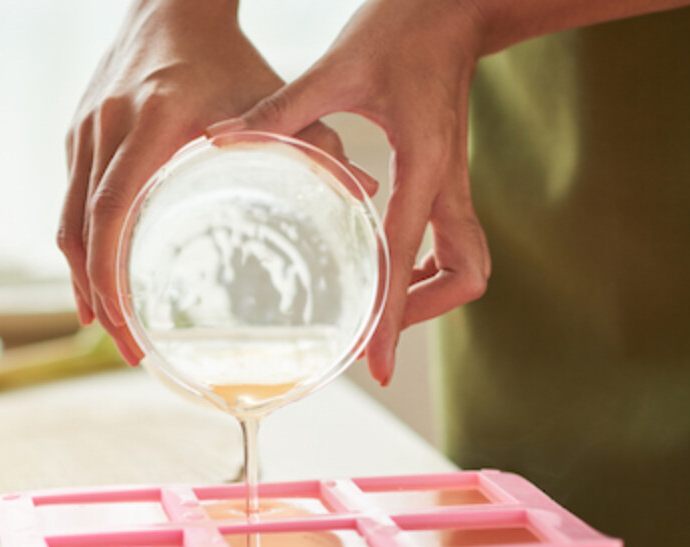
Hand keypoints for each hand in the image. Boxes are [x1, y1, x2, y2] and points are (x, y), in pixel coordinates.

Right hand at [58, 0, 376, 363]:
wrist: (171, 3)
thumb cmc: (226, 55)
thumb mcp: (269, 95)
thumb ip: (316, 142)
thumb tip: (362, 194)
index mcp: (152, 123)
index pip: (113, 213)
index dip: (112, 278)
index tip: (129, 327)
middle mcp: (107, 127)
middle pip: (80, 230)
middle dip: (98, 297)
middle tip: (125, 346)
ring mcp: (84, 130)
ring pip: (67, 220)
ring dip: (82, 278)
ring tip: (107, 324)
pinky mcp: (78, 132)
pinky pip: (70, 199)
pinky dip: (81, 244)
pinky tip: (97, 276)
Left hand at [210, 0, 491, 384]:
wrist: (458, 2)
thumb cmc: (404, 27)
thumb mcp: (338, 68)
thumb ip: (281, 112)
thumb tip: (221, 141)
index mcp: (424, 165)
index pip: (410, 259)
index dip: (394, 319)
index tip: (376, 366)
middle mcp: (448, 183)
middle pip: (464, 276)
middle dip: (425, 311)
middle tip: (378, 330)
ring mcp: (455, 182)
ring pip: (468, 263)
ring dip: (431, 292)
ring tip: (382, 304)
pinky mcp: (450, 175)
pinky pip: (454, 240)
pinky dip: (427, 264)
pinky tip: (388, 259)